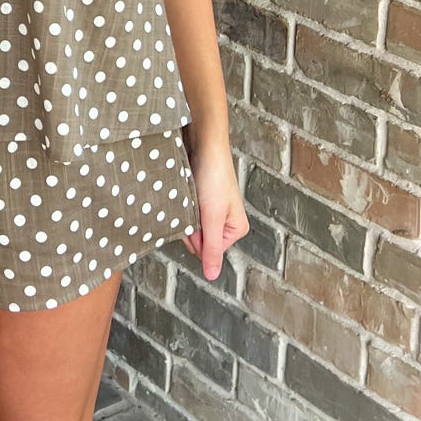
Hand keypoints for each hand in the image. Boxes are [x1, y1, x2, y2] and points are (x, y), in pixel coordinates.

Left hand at [180, 126, 246, 283]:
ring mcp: (213, 210)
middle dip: (190, 227)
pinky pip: (187, 213)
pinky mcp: (201, 199)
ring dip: (186, 215)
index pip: (207, 251)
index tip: (197, 219)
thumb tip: (212, 276)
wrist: (204, 144)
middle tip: (193, 205)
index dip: (197, 239)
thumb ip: (212, 248)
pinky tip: (185, 194)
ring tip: (190, 197)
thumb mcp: (212, 217)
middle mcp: (226, 221)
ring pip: (191, 226)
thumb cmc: (213, 176)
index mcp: (236, 229)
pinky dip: (183, 206)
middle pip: (199, 240)